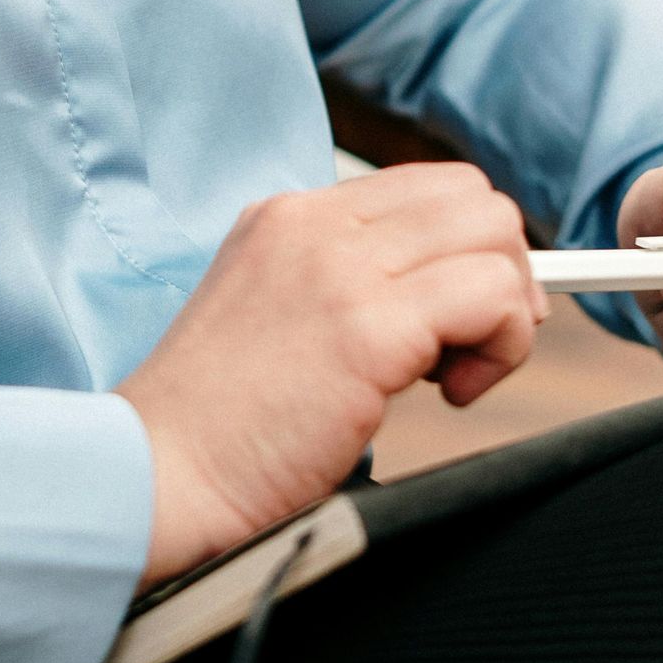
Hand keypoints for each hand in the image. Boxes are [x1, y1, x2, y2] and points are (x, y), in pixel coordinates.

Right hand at [118, 166, 543, 588]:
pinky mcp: (369, 329)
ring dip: (504, 312)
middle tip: (473, 347)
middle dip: (502, 271)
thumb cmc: (216, 425)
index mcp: (287, 216)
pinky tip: (454, 395)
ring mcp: (340, 268)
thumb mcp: (270, 315)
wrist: (158, 474)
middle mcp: (314, 224)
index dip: (465, 249)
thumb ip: (342, 285)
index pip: (425, 187)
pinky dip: (501, 348)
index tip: (462, 318)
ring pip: (494, 235)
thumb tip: (446, 295)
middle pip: (472, 198)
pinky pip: (493, 299)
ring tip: (455, 376)